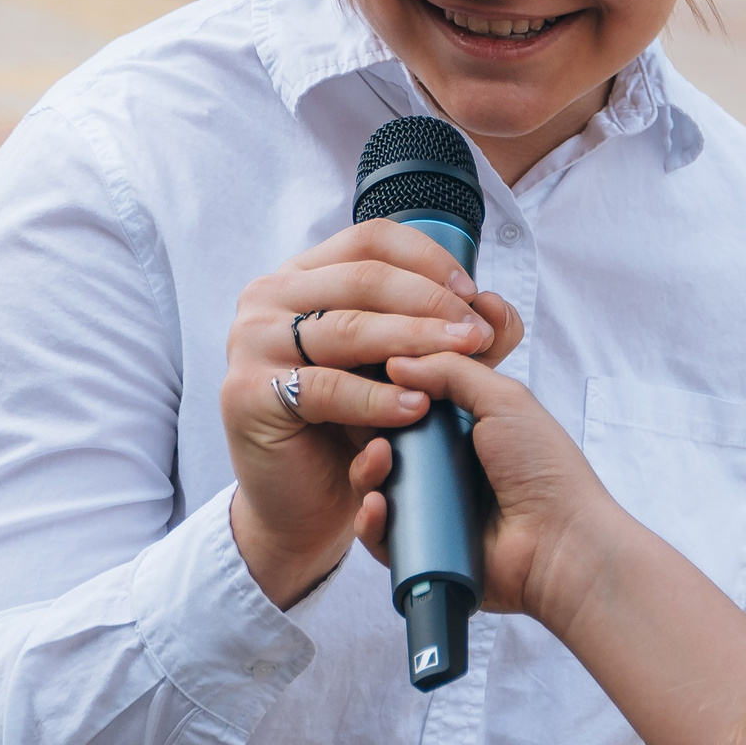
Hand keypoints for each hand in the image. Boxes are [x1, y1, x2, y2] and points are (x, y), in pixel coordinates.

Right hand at [222, 221, 523, 606]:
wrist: (309, 504)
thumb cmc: (359, 427)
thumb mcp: (408, 370)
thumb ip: (452, 337)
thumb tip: (497, 308)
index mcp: (306, 275)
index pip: (372, 240)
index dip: (428, 261)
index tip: (472, 294)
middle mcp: (271, 296)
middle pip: (364, 279)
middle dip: (430, 304)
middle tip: (475, 334)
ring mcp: (252, 340)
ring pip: (347, 327)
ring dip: (411, 341)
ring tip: (458, 360)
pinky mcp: (248, 393)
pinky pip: (324, 387)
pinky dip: (375, 398)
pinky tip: (414, 408)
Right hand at [348, 351, 627, 631]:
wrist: (561, 542)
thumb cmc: (543, 468)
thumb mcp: (504, 400)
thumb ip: (452, 371)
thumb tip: (396, 361)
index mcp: (468, 429)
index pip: (410, 405)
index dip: (389, 392)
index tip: (369, 378)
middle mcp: (447, 466)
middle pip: (386, 444)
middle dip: (370, 433)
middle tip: (374, 426)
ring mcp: (432, 508)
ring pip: (376, 488)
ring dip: (366, 472)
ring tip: (379, 461)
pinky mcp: (422, 548)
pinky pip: (379, 536)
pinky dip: (369, 521)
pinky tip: (377, 506)